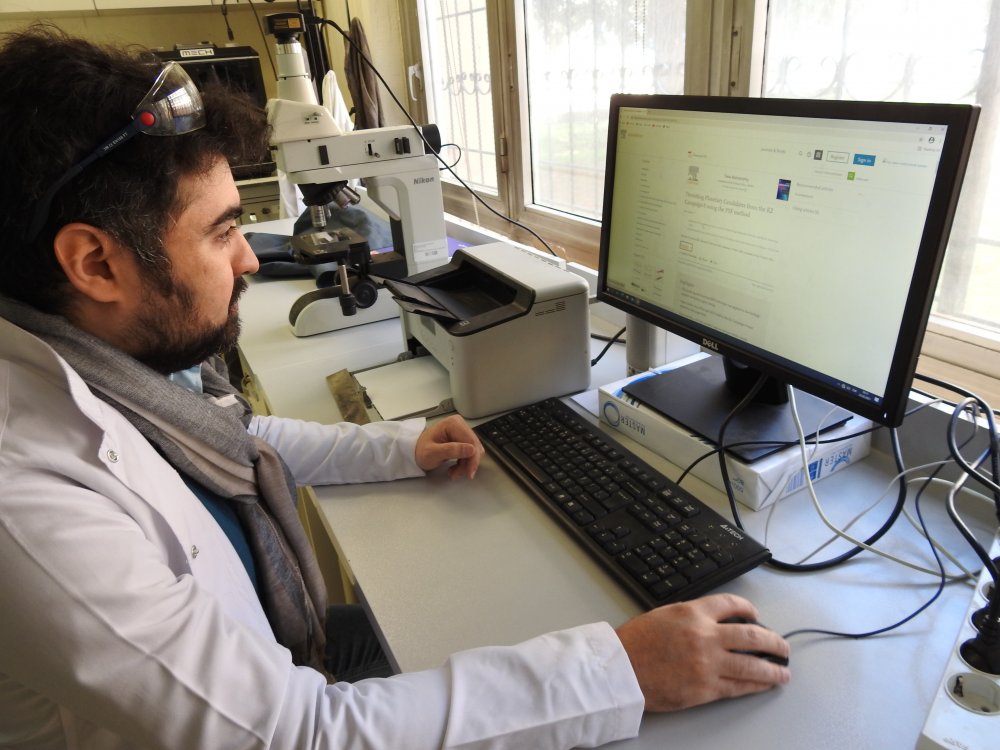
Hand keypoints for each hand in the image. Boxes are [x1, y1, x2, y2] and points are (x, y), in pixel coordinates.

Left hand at [414, 414, 484, 479]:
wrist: (414, 451)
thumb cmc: (420, 450)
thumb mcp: (433, 453)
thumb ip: (451, 450)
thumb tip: (472, 449)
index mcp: (453, 424)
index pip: (471, 441)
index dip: (473, 458)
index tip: (469, 472)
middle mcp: (459, 425)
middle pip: (474, 447)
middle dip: (468, 463)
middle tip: (457, 474)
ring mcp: (461, 432)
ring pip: (473, 452)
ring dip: (465, 465)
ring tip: (453, 472)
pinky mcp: (461, 439)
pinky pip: (469, 453)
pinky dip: (464, 463)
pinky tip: (454, 468)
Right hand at [615, 593, 789, 711]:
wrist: (619, 670)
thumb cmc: (633, 644)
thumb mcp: (663, 616)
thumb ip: (691, 618)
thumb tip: (713, 625)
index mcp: (692, 613)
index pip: (731, 605)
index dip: (749, 609)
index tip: (756, 615)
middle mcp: (705, 635)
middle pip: (752, 636)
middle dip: (774, 642)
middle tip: (783, 647)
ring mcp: (708, 663)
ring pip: (752, 665)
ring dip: (773, 668)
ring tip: (784, 671)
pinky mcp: (705, 688)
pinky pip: (739, 687)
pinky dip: (756, 686)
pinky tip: (765, 685)